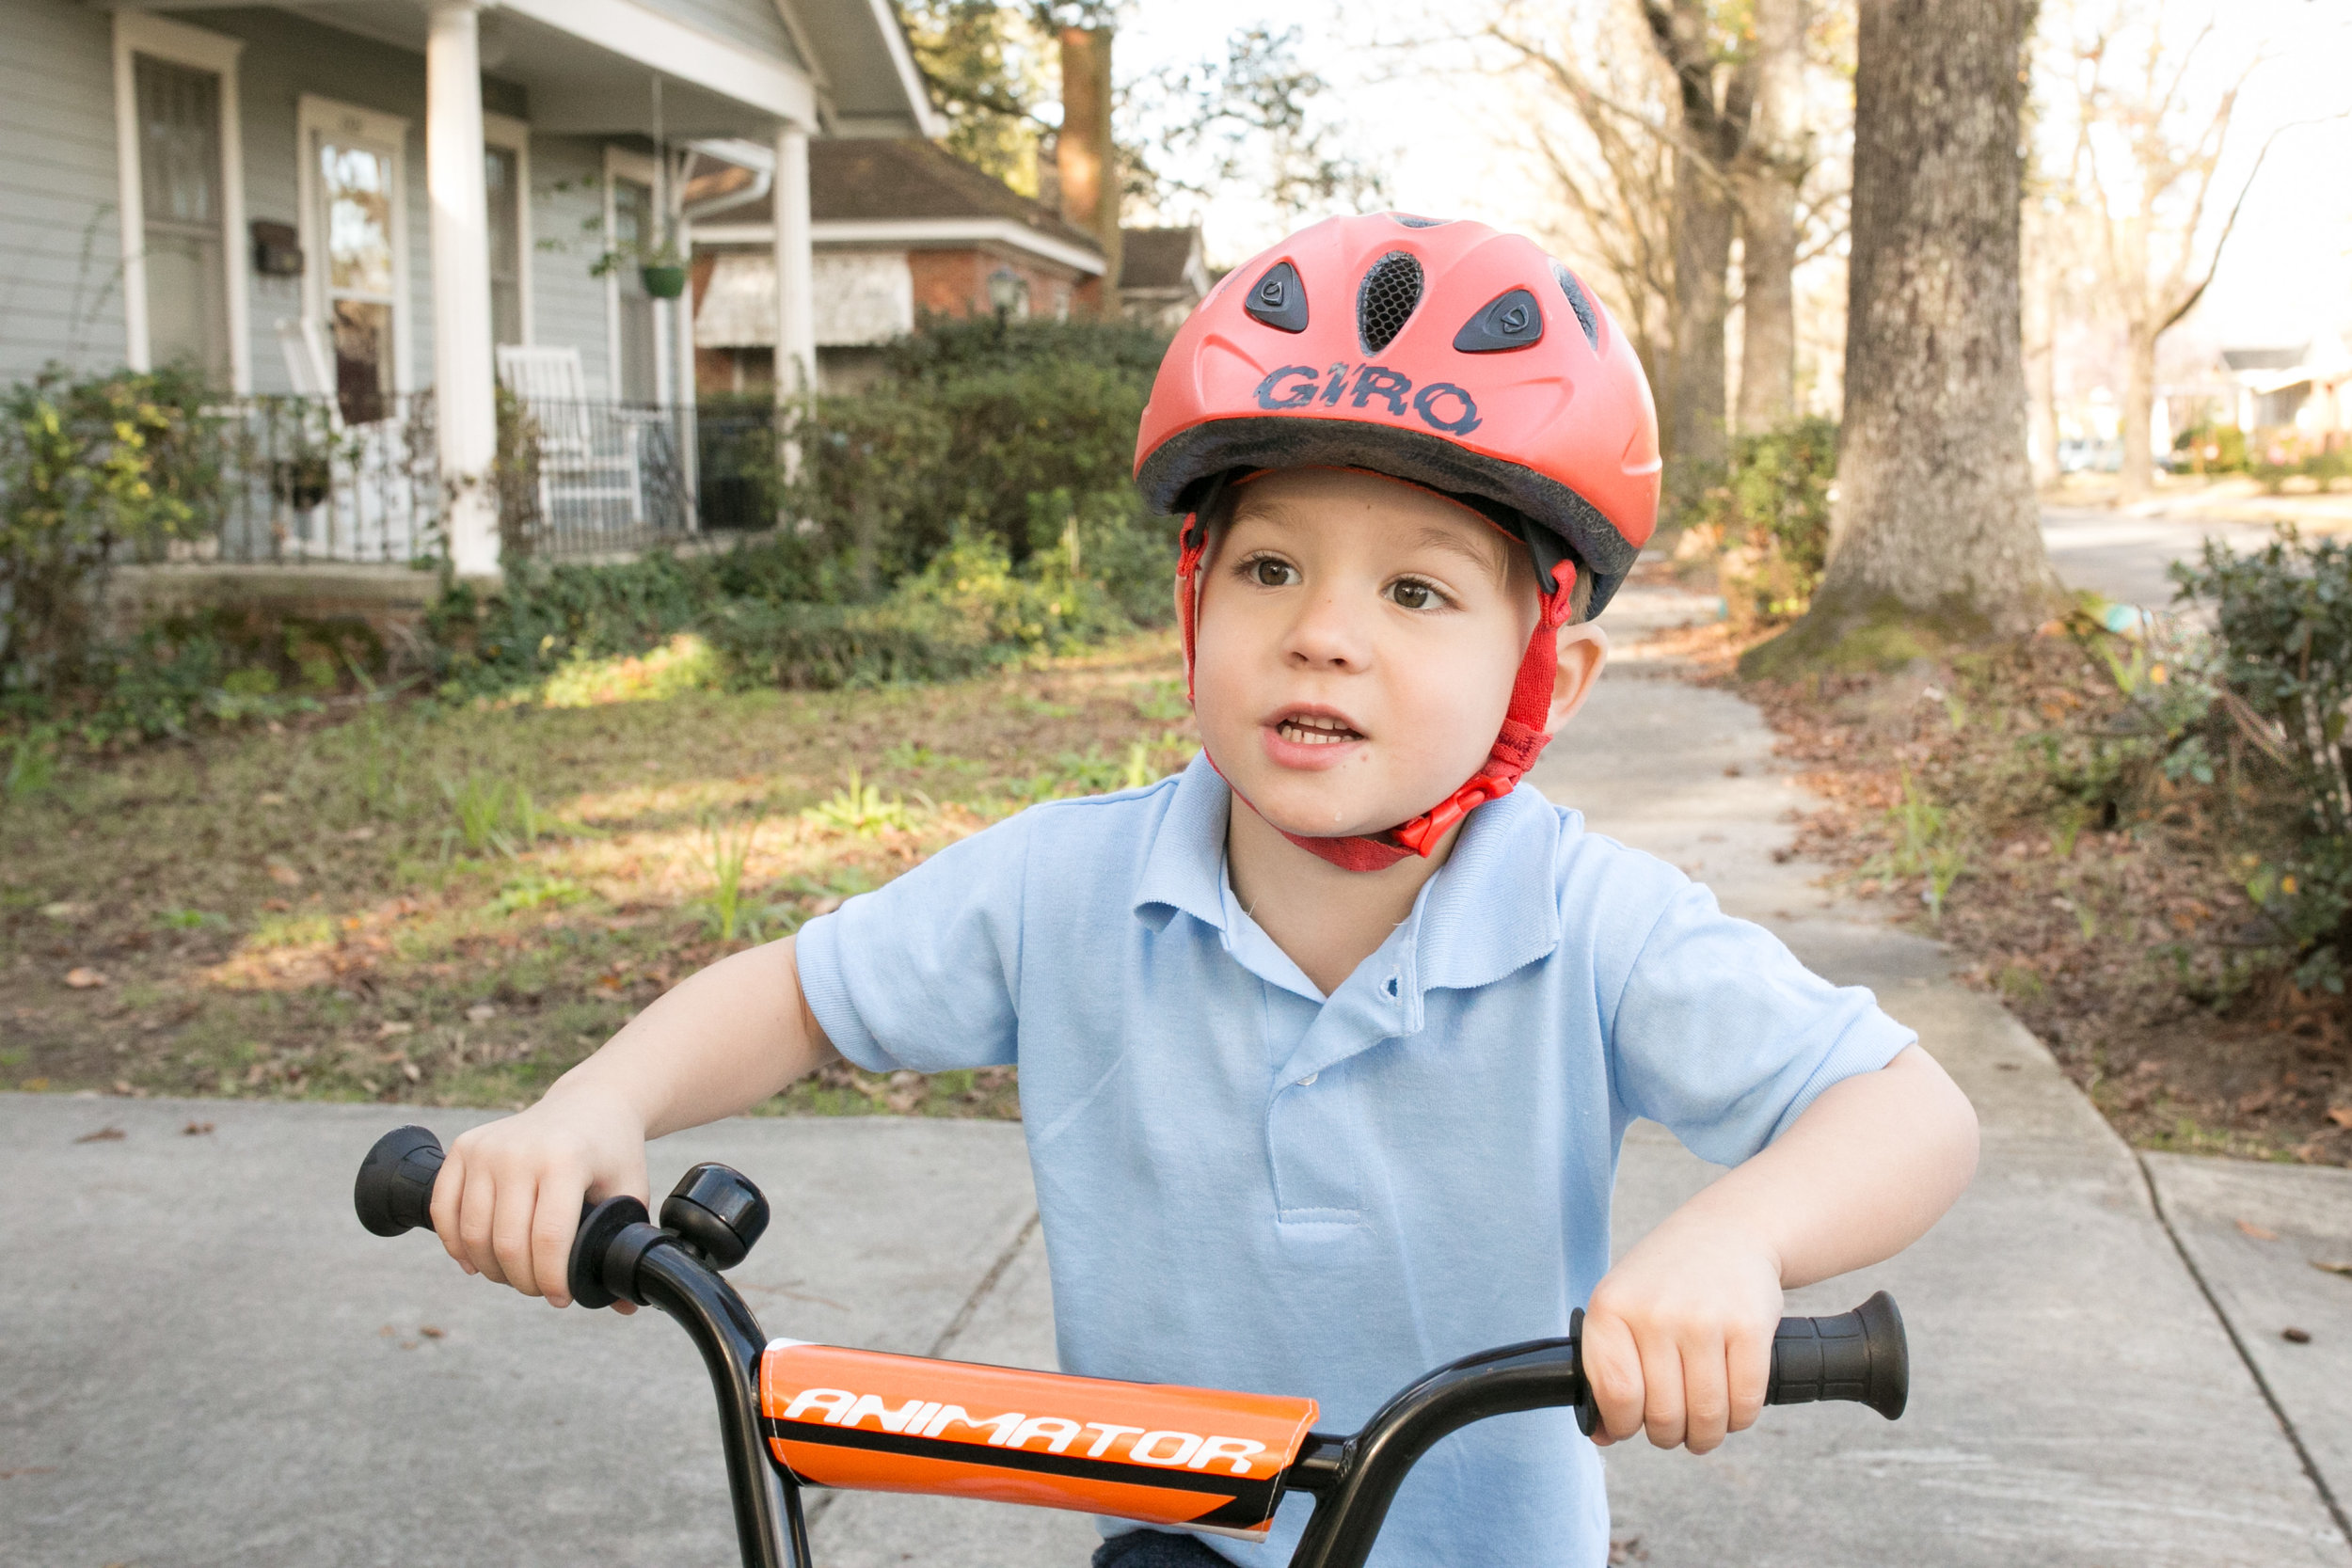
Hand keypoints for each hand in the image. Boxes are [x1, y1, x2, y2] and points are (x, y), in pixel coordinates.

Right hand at [430, 1085, 650, 1310]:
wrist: (589, 1104)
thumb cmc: (612, 1153)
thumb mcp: (630, 1192)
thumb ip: (626, 1244)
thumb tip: (624, 1306)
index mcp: (564, 1160)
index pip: (548, 1240)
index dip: (551, 1281)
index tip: (562, 1298)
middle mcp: (519, 1151)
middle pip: (507, 1243)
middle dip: (523, 1281)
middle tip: (540, 1289)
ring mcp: (486, 1148)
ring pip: (472, 1234)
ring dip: (491, 1268)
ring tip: (515, 1275)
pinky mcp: (463, 1147)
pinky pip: (443, 1210)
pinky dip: (455, 1244)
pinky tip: (475, 1261)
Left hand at [1580, 1215, 1782, 1453]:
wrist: (1725, 1233)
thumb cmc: (1663, 1284)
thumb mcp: (1620, 1308)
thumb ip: (1605, 1370)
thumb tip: (1602, 1435)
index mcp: (1610, 1308)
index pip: (1616, 1396)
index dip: (1625, 1425)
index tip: (1633, 1424)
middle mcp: (1655, 1312)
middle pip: (1663, 1414)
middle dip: (1668, 1435)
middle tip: (1674, 1427)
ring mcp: (1704, 1319)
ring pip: (1706, 1416)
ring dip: (1705, 1435)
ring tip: (1702, 1426)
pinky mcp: (1750, 1327)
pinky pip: (1745, 1403)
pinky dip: (1739, 1419)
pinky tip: (1731, 1408)